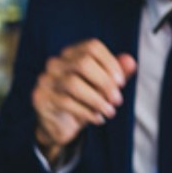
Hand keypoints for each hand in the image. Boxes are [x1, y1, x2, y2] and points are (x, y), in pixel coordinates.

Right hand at [32, 39, 136, 162]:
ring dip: (97, 100)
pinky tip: (97, 118)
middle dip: (104, 82)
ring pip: (73, 84)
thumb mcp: (102, 88)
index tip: (121, 82)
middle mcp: (56, 63)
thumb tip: (131, 61)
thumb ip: (116, 74)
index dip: (110, 63)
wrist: (59, 125)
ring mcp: (46, 79)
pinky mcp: (41, 97)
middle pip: (83, 62)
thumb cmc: (83, 102)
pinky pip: (65, 102)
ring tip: (110, 111)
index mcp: (71, 54)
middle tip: (117, 100)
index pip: (92, 47)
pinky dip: (86, 112)